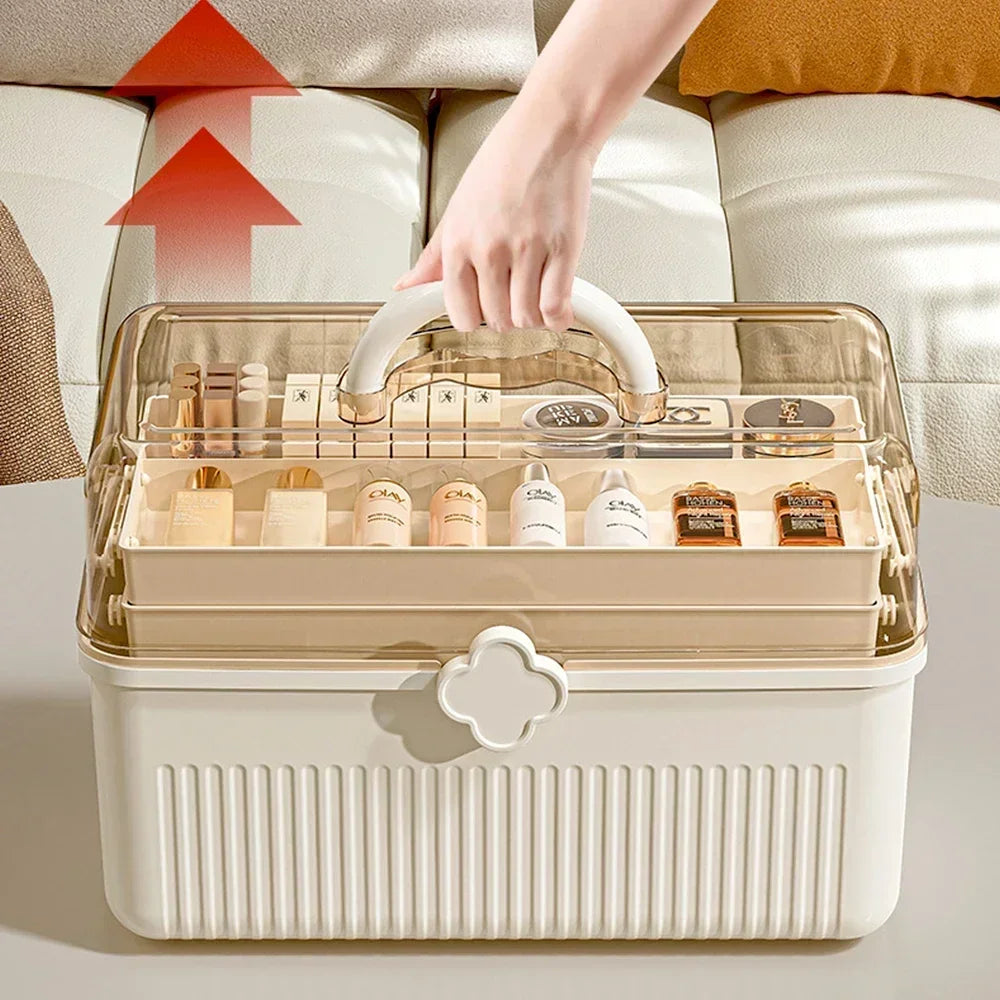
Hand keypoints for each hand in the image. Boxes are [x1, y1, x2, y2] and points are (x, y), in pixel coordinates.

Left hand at [395, 106, 596, 332]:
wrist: (550, 131)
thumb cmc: (506, 162)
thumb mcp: (457, 208)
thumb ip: (433, 257)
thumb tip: (407, 286)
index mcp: (459, 243)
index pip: (460, 313)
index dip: (474, 318)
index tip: (484, 310)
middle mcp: (490, 250)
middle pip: (496, 320)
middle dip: (506, 316)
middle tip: (514, 298)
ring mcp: (527, 251)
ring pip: (526, 317)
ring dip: (532, 317)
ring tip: (535, 298)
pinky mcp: (562, 250)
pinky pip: (555, 306)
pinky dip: (558, 317)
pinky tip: (557, 308)